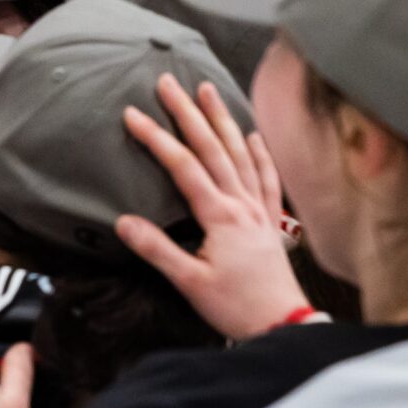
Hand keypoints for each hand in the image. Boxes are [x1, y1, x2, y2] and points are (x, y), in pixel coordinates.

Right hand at [114, 73, 308, 339]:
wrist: (284, 325)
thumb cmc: (236, 307)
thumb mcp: (189, 283)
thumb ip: (157, 250)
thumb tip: (123, 221)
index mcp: (220, 216)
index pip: (183, 167)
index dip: (157, 138)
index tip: (133, 114)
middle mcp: (242, 204)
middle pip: (213, 149)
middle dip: (189, 113)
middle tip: (170, 82)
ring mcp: (260, 210)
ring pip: (241, 154)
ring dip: (223, 120)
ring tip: (208, 91)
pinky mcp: (271, 221)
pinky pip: (267, 178)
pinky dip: (261, 153)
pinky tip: (255, 135)